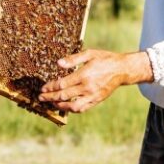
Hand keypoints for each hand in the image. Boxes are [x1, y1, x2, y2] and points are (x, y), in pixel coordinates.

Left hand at [38, 49, 152, 112]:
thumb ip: (73, 59)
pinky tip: (65, 106)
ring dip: (59, 105)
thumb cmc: (104, 59)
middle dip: (50, 97)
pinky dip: (72, 109)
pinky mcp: (96, 100)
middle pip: (64, 96)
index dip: (50, 87)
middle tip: (40, 97)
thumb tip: (58, 64)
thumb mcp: (89, 53)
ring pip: (72, 106)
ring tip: (51, 103)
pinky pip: (82, 108)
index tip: (43, 88)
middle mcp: (87, 87)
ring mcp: (92, 96)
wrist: (122, 69)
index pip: (62, 84)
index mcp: (84, 75)